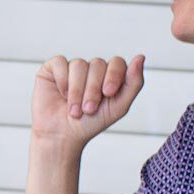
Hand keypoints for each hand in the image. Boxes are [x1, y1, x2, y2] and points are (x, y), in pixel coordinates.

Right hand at [31, 54, 145, 151]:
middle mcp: (91, 69)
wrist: (62, 136)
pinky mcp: (52, 69)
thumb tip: (140, 57)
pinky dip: (62, 81)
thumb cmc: (90, 123)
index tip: (108, 93)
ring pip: (78, 65)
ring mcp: (71, 68)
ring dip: (77, 90)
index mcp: (109, 75)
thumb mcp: (118, 106)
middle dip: (93, 89)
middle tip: (88, 109)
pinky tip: (61, 94)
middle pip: (97, 64)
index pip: (117, 62)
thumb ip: (133, 83)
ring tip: (74, 109)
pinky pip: (60, 62)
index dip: (113, 75)